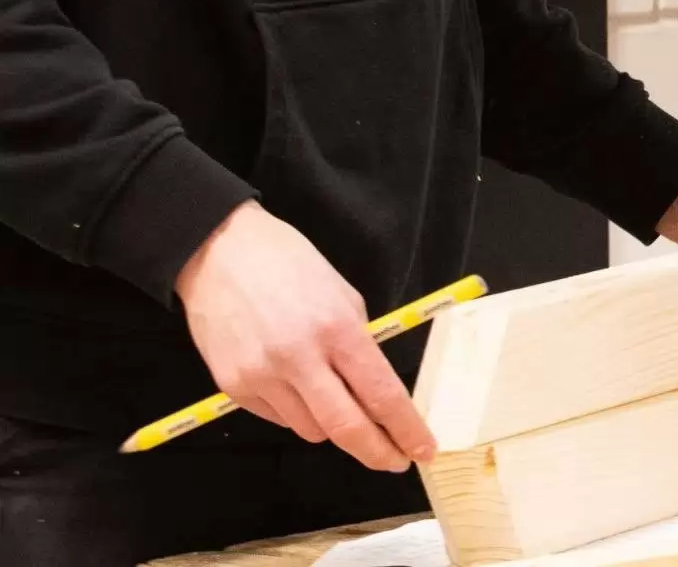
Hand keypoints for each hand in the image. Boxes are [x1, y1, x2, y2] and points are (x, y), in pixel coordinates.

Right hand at [175, 203, 436, 471]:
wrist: (219, 252)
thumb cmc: (289, 264)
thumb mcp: (342, 293)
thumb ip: (358, 341)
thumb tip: (373, 385)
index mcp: (336, 329)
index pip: (380, 393)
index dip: (405, 427)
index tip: (423, 448)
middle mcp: (298, 359)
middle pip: (345, 427)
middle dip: (376, 451)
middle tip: (395, 461)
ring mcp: (262, 377)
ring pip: (310, 429)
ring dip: (332, 425)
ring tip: (336, 399)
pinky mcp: (233, 388)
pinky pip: (278, 418)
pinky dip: (297, 412)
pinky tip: (296, 386)